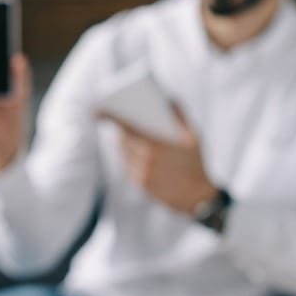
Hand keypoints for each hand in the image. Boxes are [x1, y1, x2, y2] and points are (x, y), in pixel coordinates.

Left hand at [102, 105, 216, 214]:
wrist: (197, 197)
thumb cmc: (196, 163)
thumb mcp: (194, 136)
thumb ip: (180, 114)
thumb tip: (167, 98)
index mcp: (156, 145)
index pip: (126, 126)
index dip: (111, 117)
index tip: (98, 110)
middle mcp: (145, 160)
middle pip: (123, 139)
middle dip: (121, 128)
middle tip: (118, 117)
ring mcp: (141, 173)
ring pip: (124, 152)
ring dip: (124, 141)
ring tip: (126, 131)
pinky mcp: (139, 184)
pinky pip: (128, 164)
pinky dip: (130, 156)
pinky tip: (134, 149)